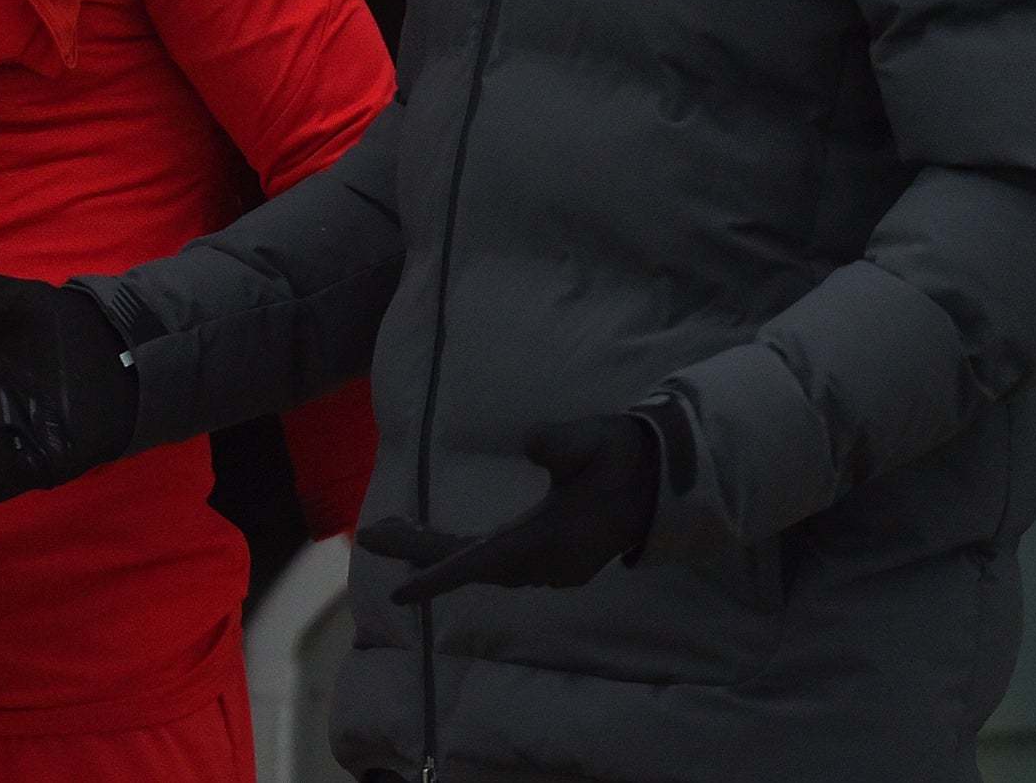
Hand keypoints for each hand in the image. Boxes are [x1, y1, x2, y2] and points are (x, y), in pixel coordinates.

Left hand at [359, 412, 662, 604]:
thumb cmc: (623, 456)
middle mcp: (543, 564)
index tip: (397, 594)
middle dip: (420, 550)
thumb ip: (561, 443)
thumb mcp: (592, 442)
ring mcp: (550, 567)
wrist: (664, 482)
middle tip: (372, 534)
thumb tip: (530, 442)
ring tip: (394, 529)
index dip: (437, 579)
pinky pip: (496, 561)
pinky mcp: (553, 559)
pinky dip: (463, 551)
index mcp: (546, 542)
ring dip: (439, 550)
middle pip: (469, 563)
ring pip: (481, 563)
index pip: (480, 563)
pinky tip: (444, 539)